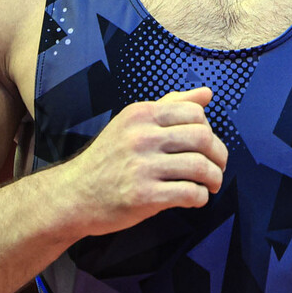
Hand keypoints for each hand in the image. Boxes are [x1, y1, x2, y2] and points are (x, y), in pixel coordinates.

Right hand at [61, 87, 227, 236]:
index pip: (195, 113)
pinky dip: (200, 197)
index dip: (209, 130)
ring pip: (200, 167)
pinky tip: (195, 198)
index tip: (207, 145)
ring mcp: (141, 167)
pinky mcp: (143, 196)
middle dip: (218, 155)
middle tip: (217, 167)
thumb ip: (170, 106)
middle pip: (203, 138)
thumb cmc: (107, 159)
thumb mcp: (132, 124)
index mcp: (140, 114)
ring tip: (210, 185)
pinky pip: (189, 193)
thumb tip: (206, 94)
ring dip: (214, 178)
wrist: (73, 194)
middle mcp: (141, 137)